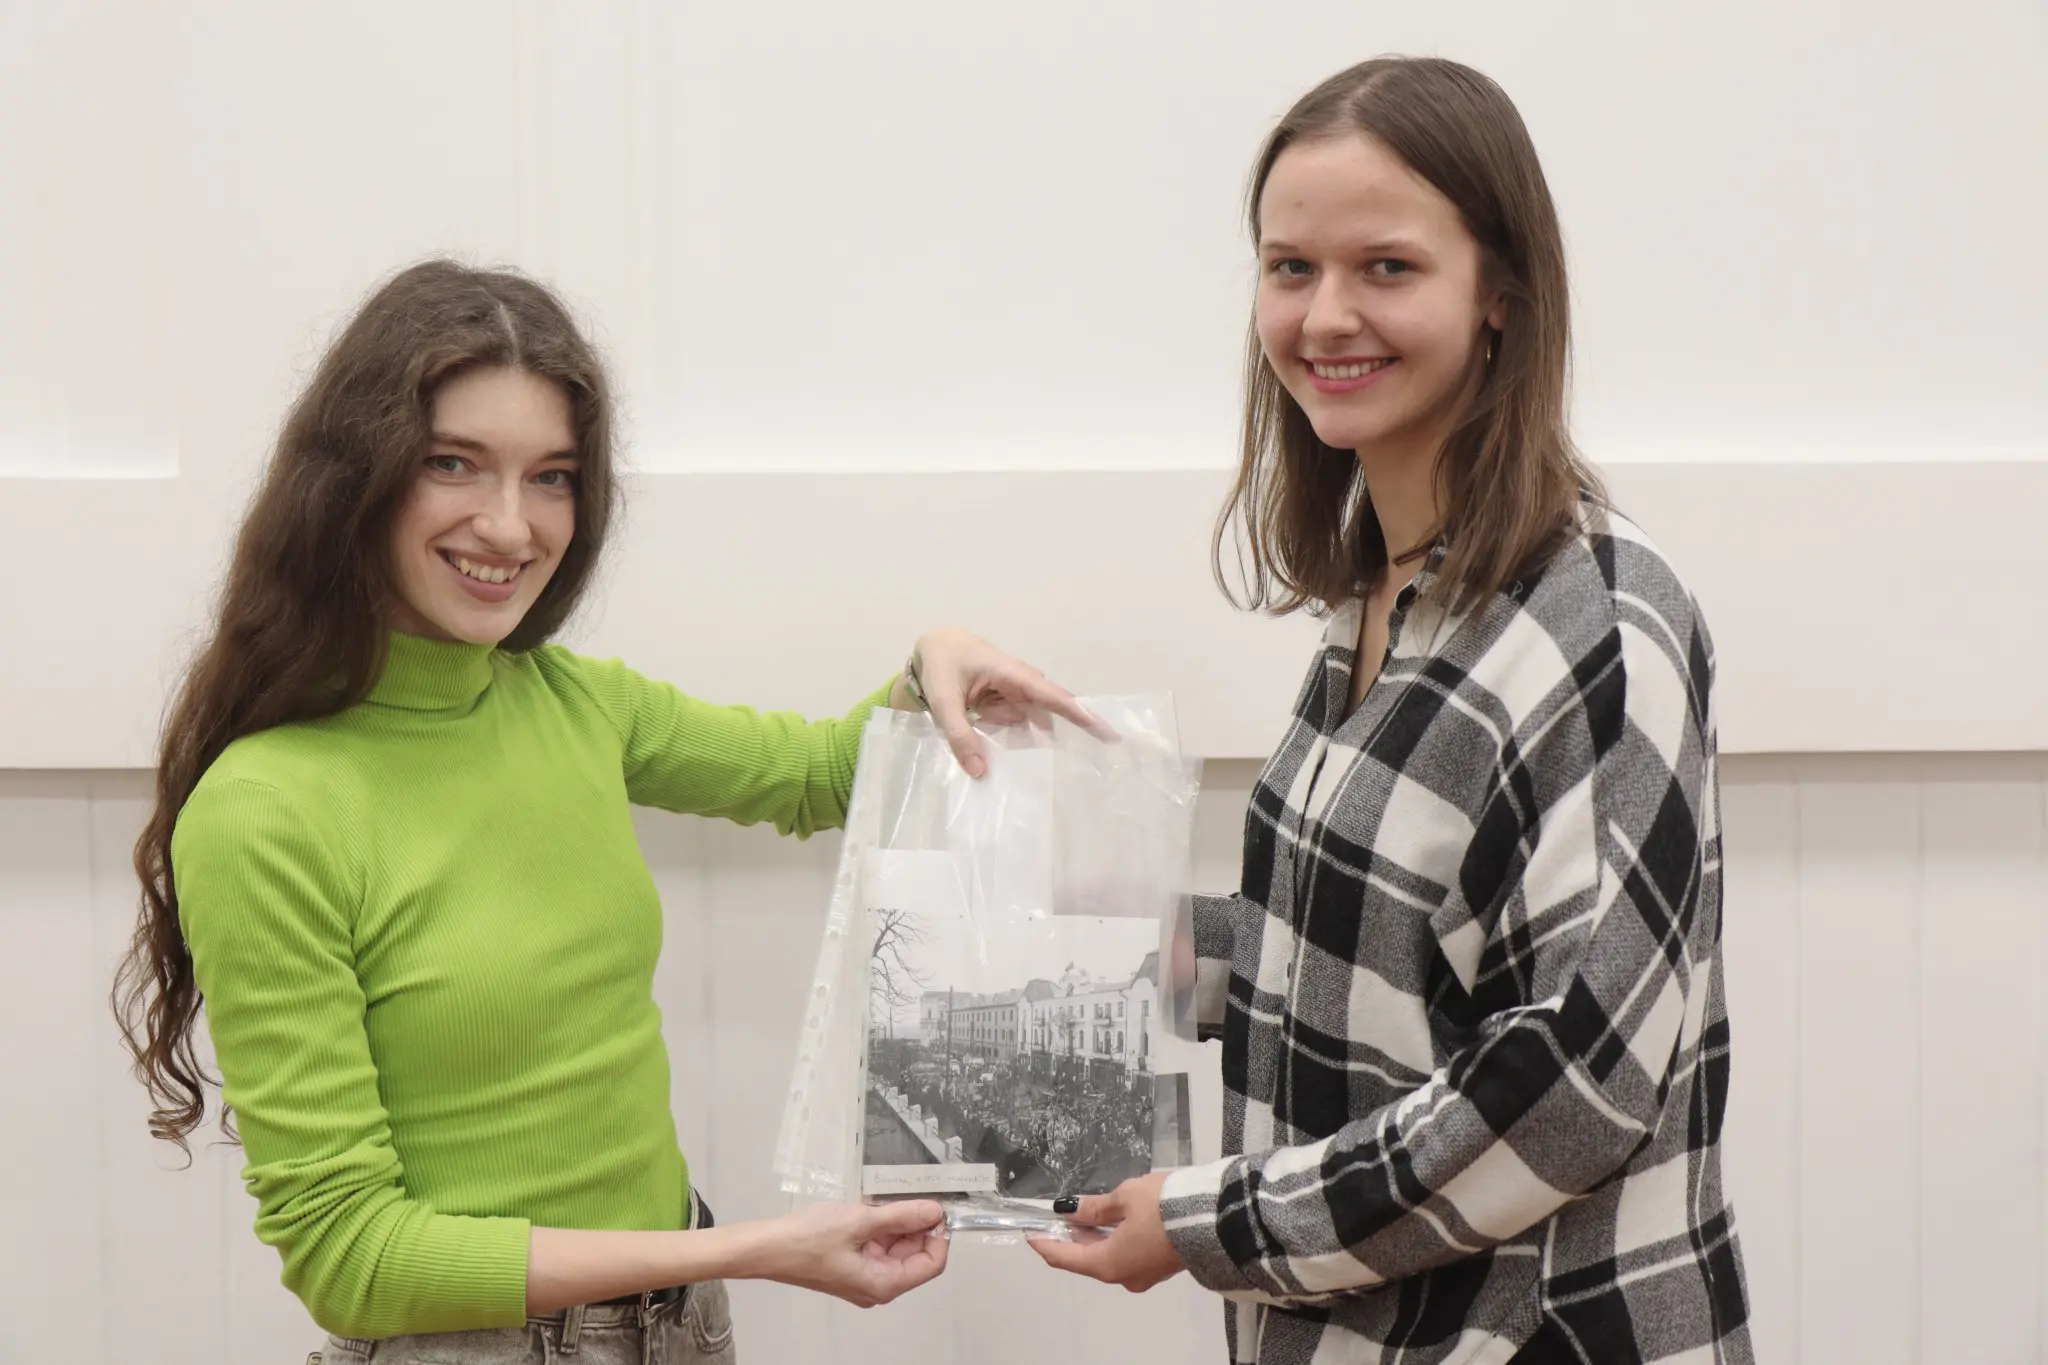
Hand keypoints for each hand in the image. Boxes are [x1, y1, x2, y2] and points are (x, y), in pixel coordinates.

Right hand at [756, 1200, 949, 1307]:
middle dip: (917, 1226)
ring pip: (895, 1249)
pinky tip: (872, 1208)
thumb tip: (935, 1212)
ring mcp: (862, 1277)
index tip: (938, 1207)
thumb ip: (903, 1216)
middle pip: (914, 1256)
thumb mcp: (861, 1221)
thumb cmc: (809, 1238)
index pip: (931, 1263)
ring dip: (897, 1224)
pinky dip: (880, 1227)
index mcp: (883, 1284)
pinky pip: (876, 1247)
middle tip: (912, 1195)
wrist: (766, 1248)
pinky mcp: (850, 1266)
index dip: (939, 1235)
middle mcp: (877, 1286)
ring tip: (885, 1200)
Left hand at [904, 627, 1113, 777]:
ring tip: (1033, 763)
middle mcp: (1021, 683)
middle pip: (1049, 713)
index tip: (1108, 732)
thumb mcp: (943, 701)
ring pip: (1030, 723)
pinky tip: (1005, 750)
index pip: (1053, 696)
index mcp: (1012, 674)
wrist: (932, 647)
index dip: (1080, 715)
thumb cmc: (940, 666)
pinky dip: (1012, 737)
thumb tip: (980, 772)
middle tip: (1088, 763)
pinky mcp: (1006, 702)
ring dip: (1028, 741)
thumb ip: (959, 735)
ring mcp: (1014, 693)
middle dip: (1065, 734)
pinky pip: (1016, 725)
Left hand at [1026, 1171, 1183, 1292]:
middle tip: (1055, 1215)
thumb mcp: (1125, 1198)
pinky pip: (1125, 1254)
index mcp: (1108, 1264)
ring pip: (1107, 1257)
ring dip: (1092, 1237)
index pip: (1064, 1258)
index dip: (1044, 1242)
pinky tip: (1107, 1221)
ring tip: (1079, 1213)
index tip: (1030, 1229)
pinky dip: (1111, 1239)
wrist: (1216, 1219)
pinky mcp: (1158, 1266)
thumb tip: (1070, 1211)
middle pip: (1085, 1259)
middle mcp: (1123, 1276)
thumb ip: (1095, 1207)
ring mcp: (1143, 1274)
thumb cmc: (1164, 1208)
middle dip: (1069, 1237)